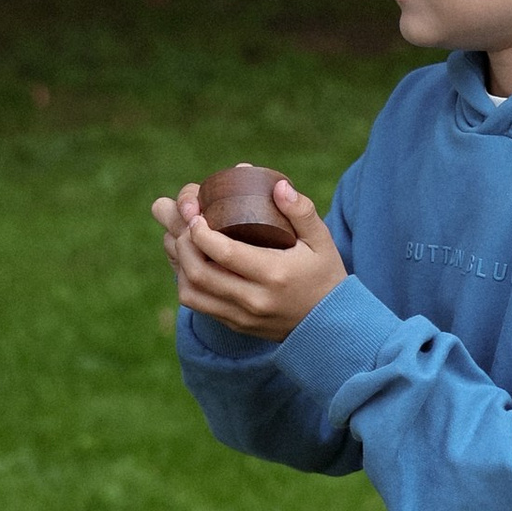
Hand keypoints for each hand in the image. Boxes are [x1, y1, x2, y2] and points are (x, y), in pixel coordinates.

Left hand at [150, 175, 345, 338]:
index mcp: (275, 274)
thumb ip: (301, 211)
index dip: (200, 231)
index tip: (196, 214)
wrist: (332, 323)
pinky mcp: (235, 325)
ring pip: (191, 292)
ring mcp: (242, 316)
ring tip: (181, 239)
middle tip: (184, 221)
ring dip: (179, 263)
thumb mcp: (321, 240)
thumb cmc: (324, 274)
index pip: (224, 253)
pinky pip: (198, 305)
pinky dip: (186, 281)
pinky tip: (189, 261)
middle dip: (182, 243)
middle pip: (199, 273)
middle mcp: (254, 299)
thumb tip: (278, 186)